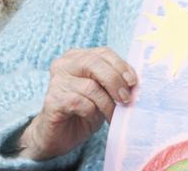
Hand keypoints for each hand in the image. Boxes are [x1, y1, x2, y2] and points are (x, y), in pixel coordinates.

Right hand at [18, 47, 137, 160]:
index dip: (121, 66)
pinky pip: (80, 103)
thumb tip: (134, 82)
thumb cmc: (83, 110)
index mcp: (77, 56)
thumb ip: (113, 81)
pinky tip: (91, 118)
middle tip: (126, 99)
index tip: (133, 82)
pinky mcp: (53, 100)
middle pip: (95, 64)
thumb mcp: (102, 92)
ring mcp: (56, 81)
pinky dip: (92, 113)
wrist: (59, 135)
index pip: (103, 52)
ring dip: (107, 104)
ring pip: (90, 87)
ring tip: (111, 115)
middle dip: (115, 81)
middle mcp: (64, 64)